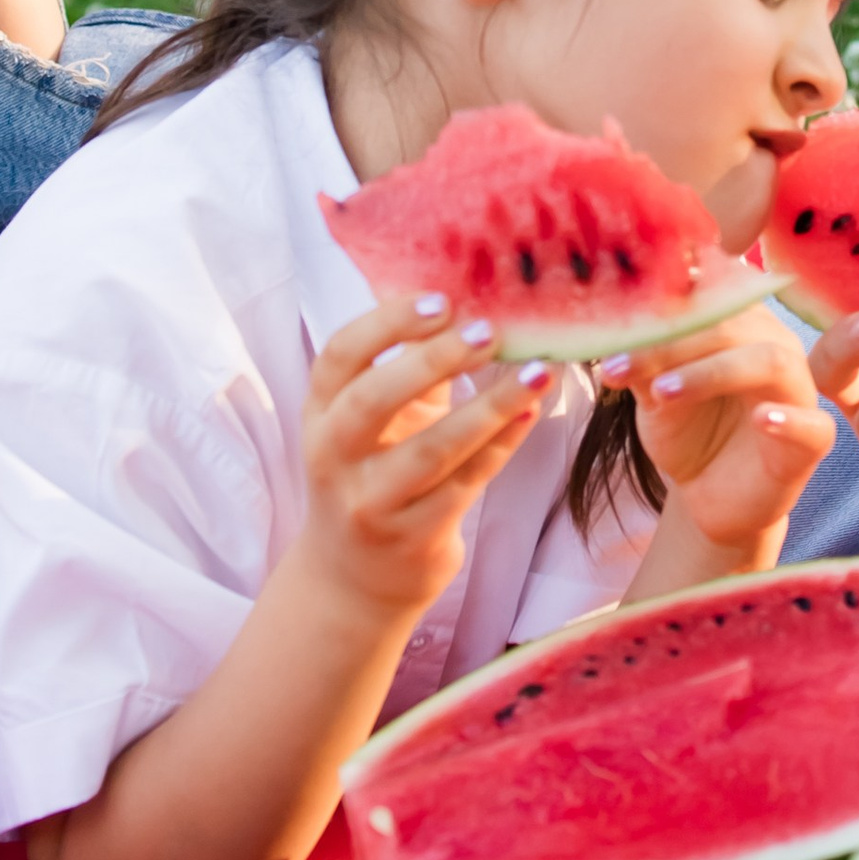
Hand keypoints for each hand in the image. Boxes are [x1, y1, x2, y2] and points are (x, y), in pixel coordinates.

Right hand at [299, 296, 550, 620]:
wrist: (356, 575)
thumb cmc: (378, 467)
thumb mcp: (377, 414)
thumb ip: (408, 360)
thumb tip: (466, 284)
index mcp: (321, 411)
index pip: (339, 356)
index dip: (387, 323)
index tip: (442, 300)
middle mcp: (333, 457)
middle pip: (371, 401)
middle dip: (431, 361)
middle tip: (488, 332)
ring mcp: (370, 503)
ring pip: (429, 451)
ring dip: (488, 408)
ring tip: (537, 372)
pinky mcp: (411, 537)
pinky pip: (464, 484)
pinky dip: (501, 445)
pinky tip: (531, 412)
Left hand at [598, 304, 833, 557]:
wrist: (707, 495)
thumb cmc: (688, 430)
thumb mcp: (655, 393)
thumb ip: (645, 360)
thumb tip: (612, 328)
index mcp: (744, 323)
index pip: (709, 297)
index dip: (664, 303)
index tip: (612, 321)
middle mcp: (776, 345)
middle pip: (734, 325)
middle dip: (674, 342)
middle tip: (621, 364)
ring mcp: (799, 391)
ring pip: (770, 362)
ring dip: (712, 372)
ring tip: (662, 393)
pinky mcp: (813, 440)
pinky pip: (813, 425)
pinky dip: (788, 419)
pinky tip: (760, 419)